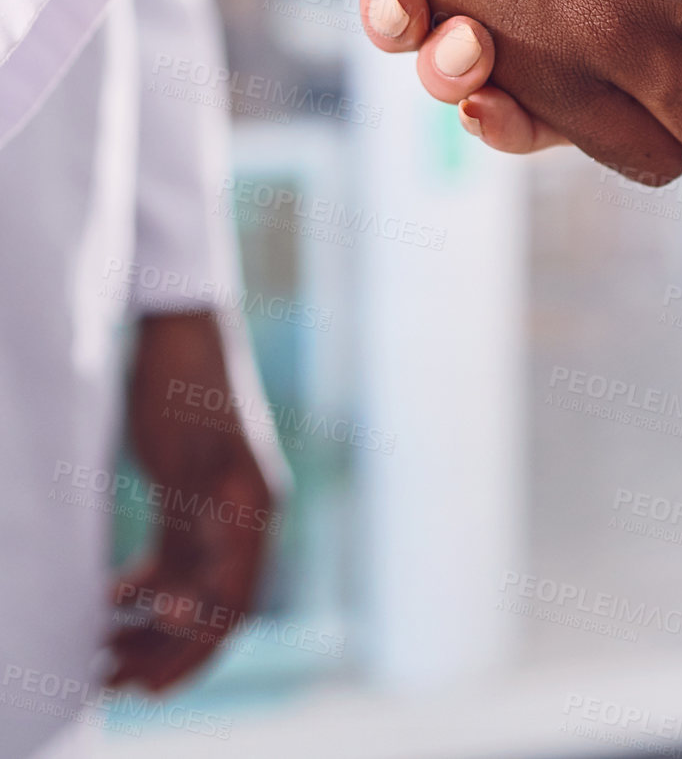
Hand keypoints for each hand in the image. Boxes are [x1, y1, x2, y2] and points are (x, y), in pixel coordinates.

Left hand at [106, 312, 273, 692]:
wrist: (177, 324)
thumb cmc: (182, 383)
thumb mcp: (184, 462)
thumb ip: (190, 533)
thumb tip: (184, 612)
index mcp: (254, 509)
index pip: (231, 605)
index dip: (192, 653)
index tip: (145, 685)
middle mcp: (244, 514)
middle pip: (210, 605)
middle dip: (163, 650)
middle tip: (109, 679)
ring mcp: (219, 505)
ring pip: (188, 586)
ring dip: (147, 625)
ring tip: (99, 653)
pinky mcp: (191, 495)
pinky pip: (171, 559)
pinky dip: (141, 588)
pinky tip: (106, 601)